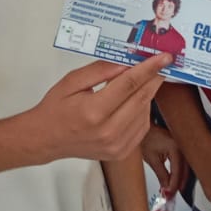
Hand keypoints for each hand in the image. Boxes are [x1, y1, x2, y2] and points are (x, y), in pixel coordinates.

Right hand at [26, 56, 167, 161]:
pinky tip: (134, 101)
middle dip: (154, 78)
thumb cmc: (56, 109)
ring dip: (147, 94)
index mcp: (94, 111)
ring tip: (141, 81)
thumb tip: (126, 61)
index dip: (149, 68)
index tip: (164, 58)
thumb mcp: (72, 81)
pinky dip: (142, 111)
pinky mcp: (120, 152)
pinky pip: (141, 127)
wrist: (46, 139)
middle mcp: (108, 131)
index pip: (129, 84)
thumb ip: (101, 70)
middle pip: (141, 98)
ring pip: (144, 113)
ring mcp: (116, 145)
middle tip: (162, 64)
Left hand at [140, 125, 188, 193]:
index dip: (174, 184)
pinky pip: (183, 162)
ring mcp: (182, 145)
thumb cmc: (145, 138)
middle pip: (185, 170)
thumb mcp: (152, 159)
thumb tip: (166, 188)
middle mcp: (182, 146)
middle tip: (172, 195)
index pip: (178, 170)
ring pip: (185, 167)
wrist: (143, 127)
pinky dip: (179, 172)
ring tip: (173, 190)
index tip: (170, 194)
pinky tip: (174, 179)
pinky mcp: (180, 146)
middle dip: (179, 184)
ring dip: (180, 179)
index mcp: (175, 147)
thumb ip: (161, 175)